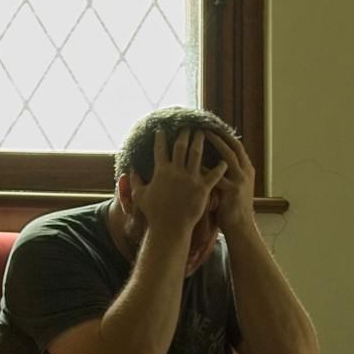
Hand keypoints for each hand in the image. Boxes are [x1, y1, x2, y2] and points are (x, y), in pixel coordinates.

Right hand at [132, 128, 226, 242]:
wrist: (169, 228)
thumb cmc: (154, 213)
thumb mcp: (140, 196)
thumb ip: (134, 181)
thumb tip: (130, 170)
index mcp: (161, 171)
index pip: (160, 149)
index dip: (161, 138)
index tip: (162, 129)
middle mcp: (176, 171)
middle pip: (181, 146)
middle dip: (184, 133)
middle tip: (188, 125)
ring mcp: (190, 179)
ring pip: (197, 154)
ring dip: (200, 141)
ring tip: (203, 132)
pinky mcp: (202, 188)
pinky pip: (213, 174)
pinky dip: (219, 167)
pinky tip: (224, 160)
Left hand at [204, 131, 256, 238]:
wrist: (241, 228)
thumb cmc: (234, 208)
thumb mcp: (236, 187)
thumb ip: (228, 174)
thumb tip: (216, 161)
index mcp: (247, 169)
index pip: (236, 146)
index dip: (225, 135)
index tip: (212, 126)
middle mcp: (246, 172)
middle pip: (233, 147)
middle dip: (219, 136)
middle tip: (203, 126)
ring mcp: (240, 181)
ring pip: (228, 157)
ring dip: (215, 146)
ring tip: (199, 138)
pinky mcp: (233, 191)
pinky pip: (217, 176)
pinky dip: (206, 169)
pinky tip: (193, 163)